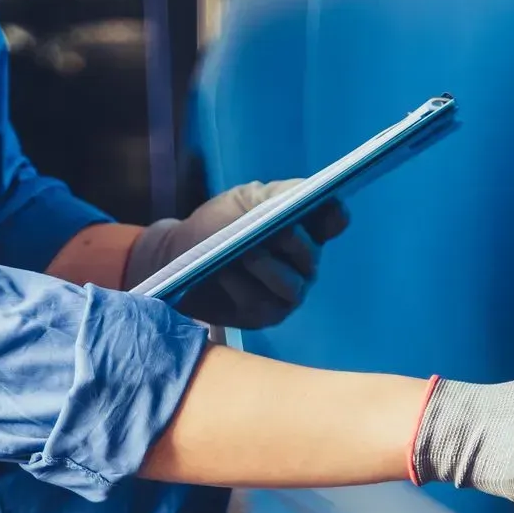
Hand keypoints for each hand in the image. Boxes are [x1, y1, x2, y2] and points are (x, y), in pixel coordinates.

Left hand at [122, 180, 350, 329]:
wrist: (180, 255)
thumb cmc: (217, 225)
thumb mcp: (244, 201)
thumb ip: (279, 195)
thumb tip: (317, 195)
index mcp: (304, 230)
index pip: (333, 221)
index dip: (332, 215)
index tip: (323, 204)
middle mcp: (302, 266)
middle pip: (310, 256)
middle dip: (291, 242)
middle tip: (272, 231)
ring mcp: (284, 295)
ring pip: (290, 285)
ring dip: (265, 267)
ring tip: (243, 253)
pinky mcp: (261, 317)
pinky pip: (259, 302)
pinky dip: (241, 286)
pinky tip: (224, 272)